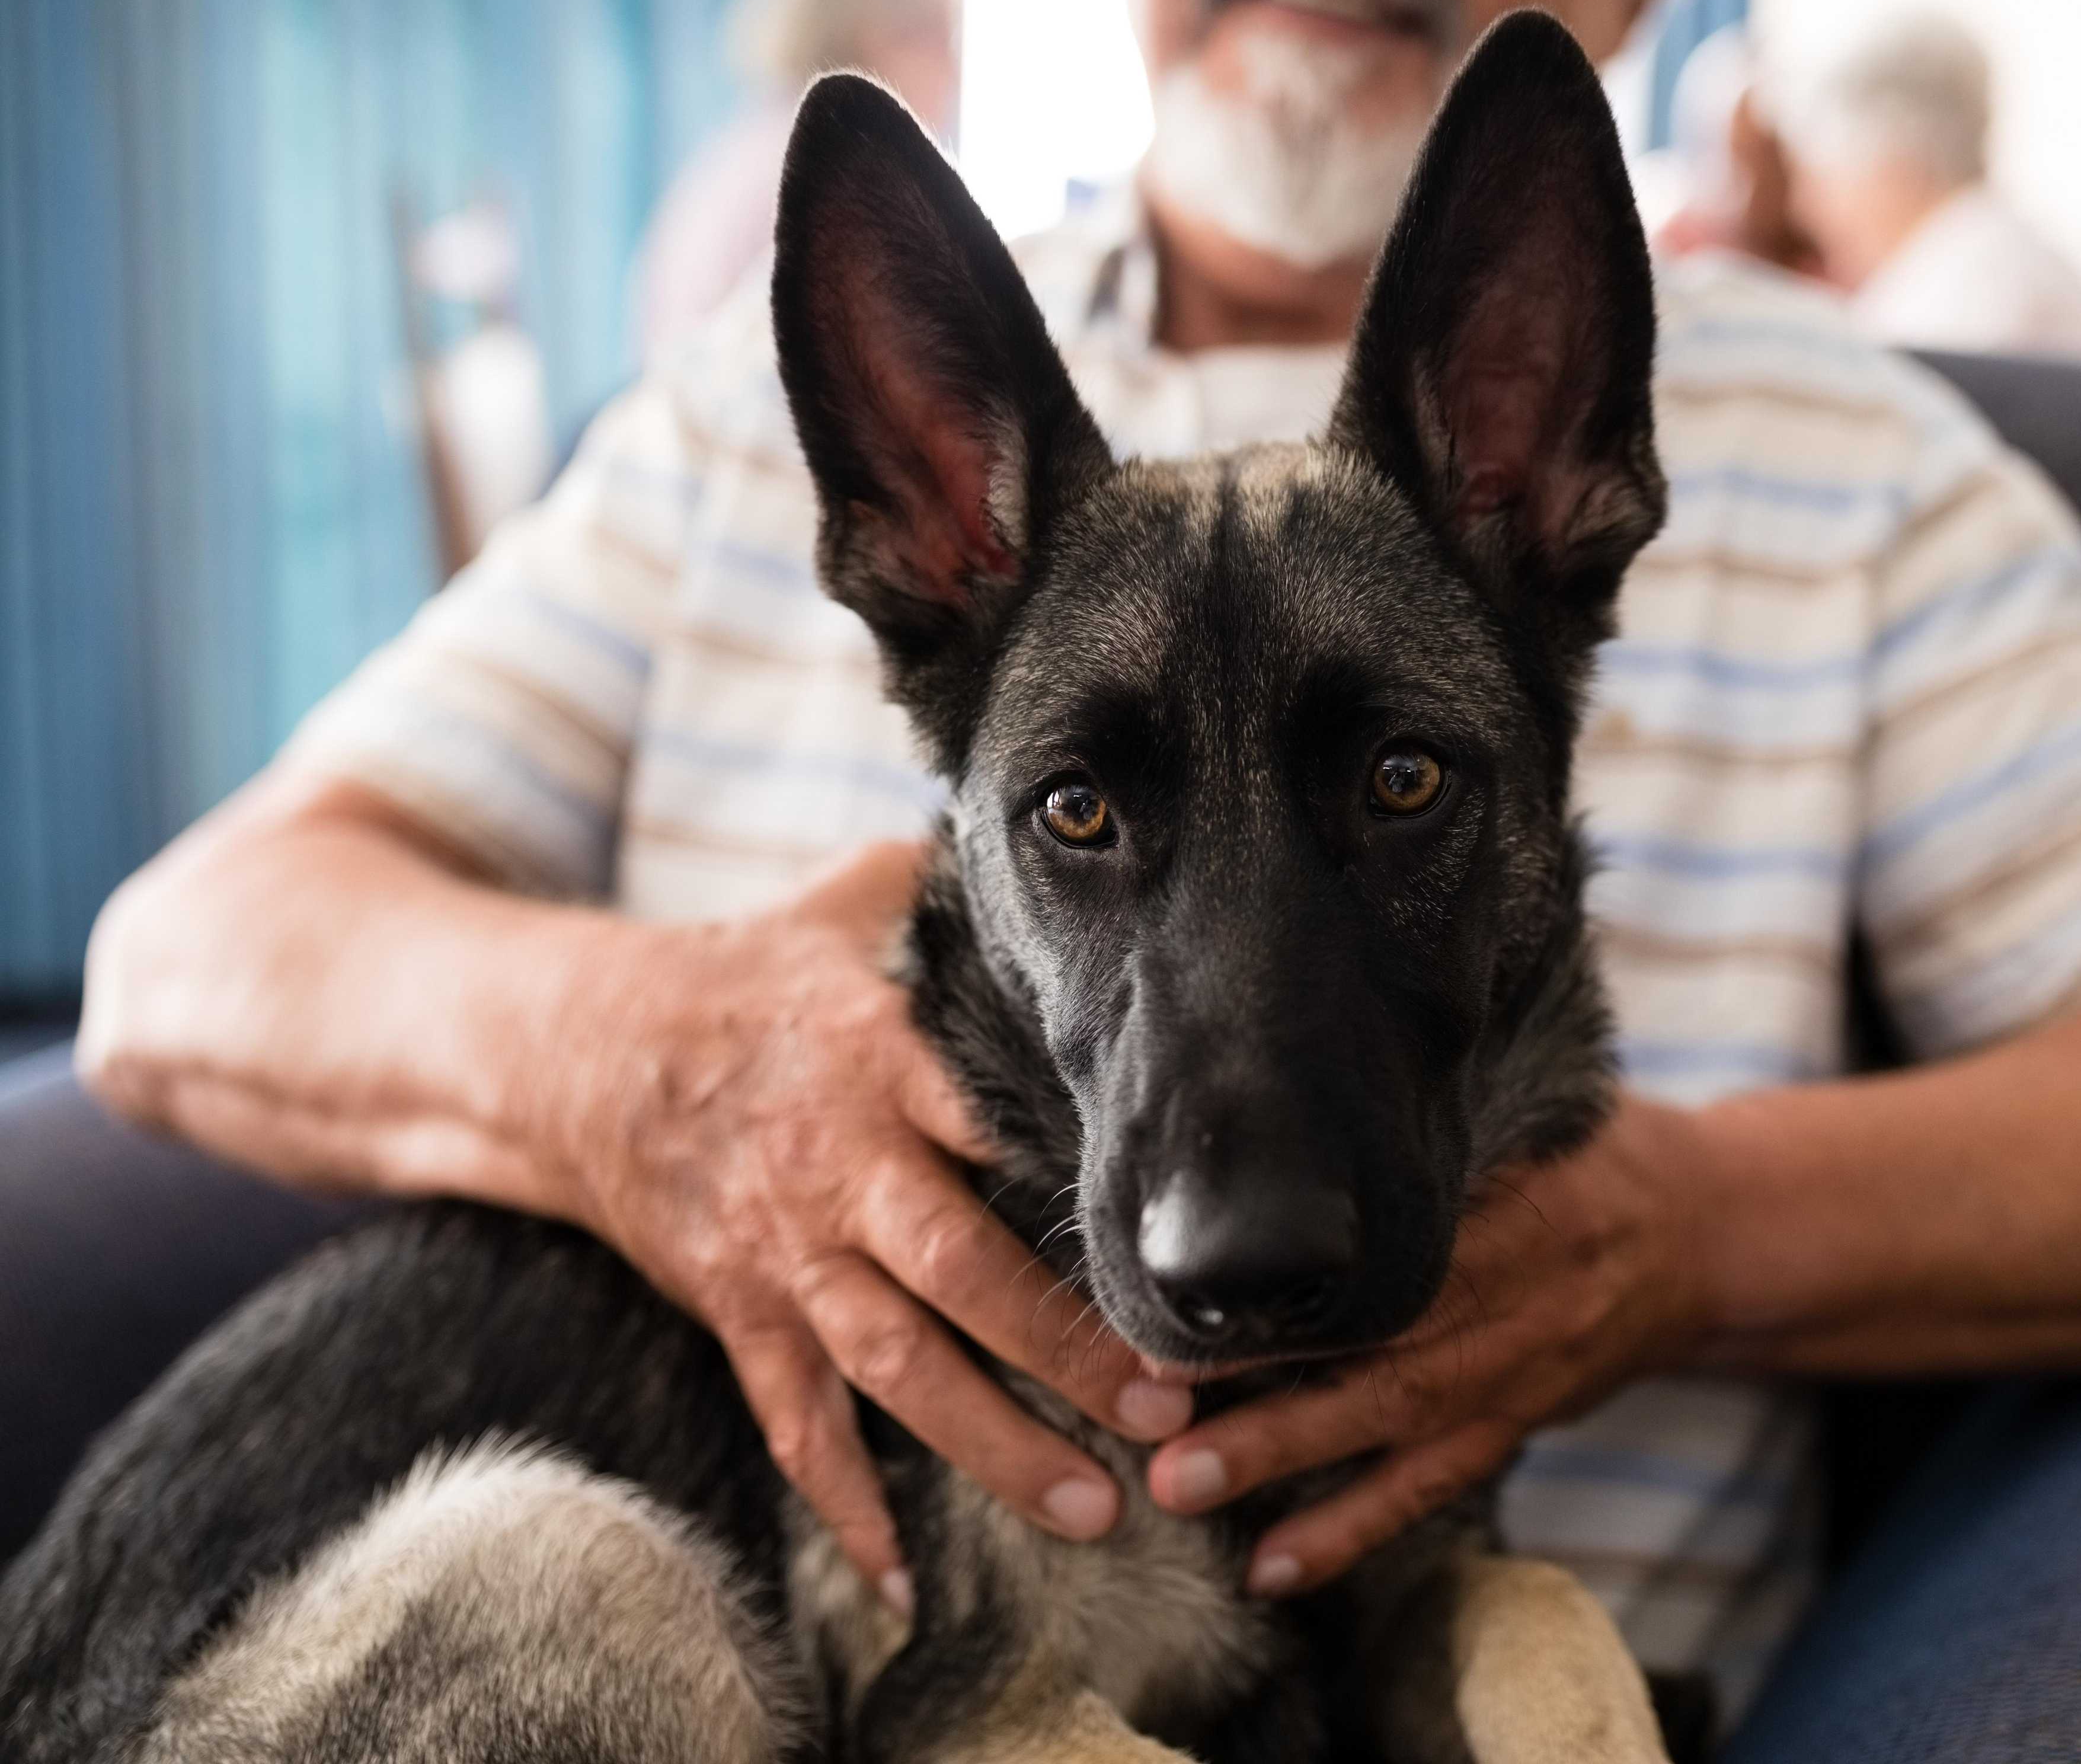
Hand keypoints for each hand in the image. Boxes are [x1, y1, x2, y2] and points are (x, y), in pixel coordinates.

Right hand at [537, 840, 1196, 1610]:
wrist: (572, 1045)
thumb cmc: (750, 969)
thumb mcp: (850, 904)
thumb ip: (957, 888)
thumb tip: (1074, 837)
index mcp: (878, 1058)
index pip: (993, 1125)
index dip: (1080, 1189)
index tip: (1174, 1243)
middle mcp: (836, 1165)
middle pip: (962, 1272)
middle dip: (1066, 1352)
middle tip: (1169, 1414)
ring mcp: (782, 1252)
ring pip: (893, 1369)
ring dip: (991, 1446)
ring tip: (1090, 1507)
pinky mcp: (739, 1311)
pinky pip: (793, 1424)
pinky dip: (842, 1506)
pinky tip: (901, 1577)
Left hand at [1141, 1097, 1712, 1594]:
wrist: (1708, 1231)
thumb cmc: (1593, 1149)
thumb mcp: (1537, 1103)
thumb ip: (1444, 1118)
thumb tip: (1301, 1077)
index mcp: (1524, 1201)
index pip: (1403, 1242)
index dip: (1302, 1276)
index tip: (1193, 1288)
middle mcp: (1523, 1292)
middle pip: (1387, 1345)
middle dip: (1269, 1387)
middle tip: (1155, 1417)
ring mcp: (1522, 1368)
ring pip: (1398, 1423)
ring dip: (1289, 1464)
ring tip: (1184, 1489)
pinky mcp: (1520, 1422)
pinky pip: (1433, 1485)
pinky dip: (1353, 1530)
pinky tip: (1274, 1567)